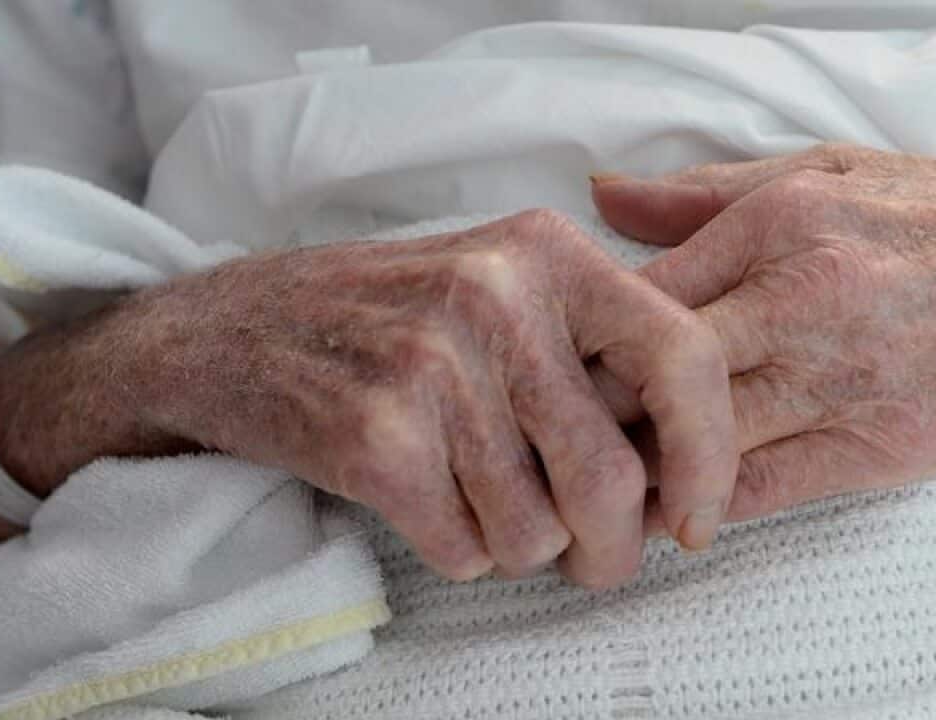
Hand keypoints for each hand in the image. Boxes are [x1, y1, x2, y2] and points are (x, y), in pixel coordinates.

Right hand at [0, 210, 735, 586]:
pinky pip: (464, 551)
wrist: (227, 331)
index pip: (683, 357)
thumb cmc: (386, 319)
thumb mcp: (499, 287)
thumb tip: (686, 469)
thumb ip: (595, 353)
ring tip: (475, 497)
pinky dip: (455, 551)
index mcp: (546, 251)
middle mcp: (494, 295)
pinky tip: (422, 501)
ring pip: (536, 532)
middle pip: (611, 476)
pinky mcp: (373, 436)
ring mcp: (429, 363)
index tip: (695, 519)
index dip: (709, 456)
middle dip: (610, 546)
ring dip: (517, 546)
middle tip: (590, 555)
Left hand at [591, 144, 935, 525]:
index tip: (564, 363)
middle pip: (655, 374)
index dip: (585, 339)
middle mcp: (806, 301)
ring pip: (699, 442)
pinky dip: (705, 504)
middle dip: (595, 411)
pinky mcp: (883, 449)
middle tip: (562, 434)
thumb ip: (704, 195)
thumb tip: (601, 199)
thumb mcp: (826, 172)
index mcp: (781, 223)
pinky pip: (762, 491)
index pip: (640, 296)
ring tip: (601, 480)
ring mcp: (847, 380)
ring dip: (639, 468)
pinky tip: (676, 505)